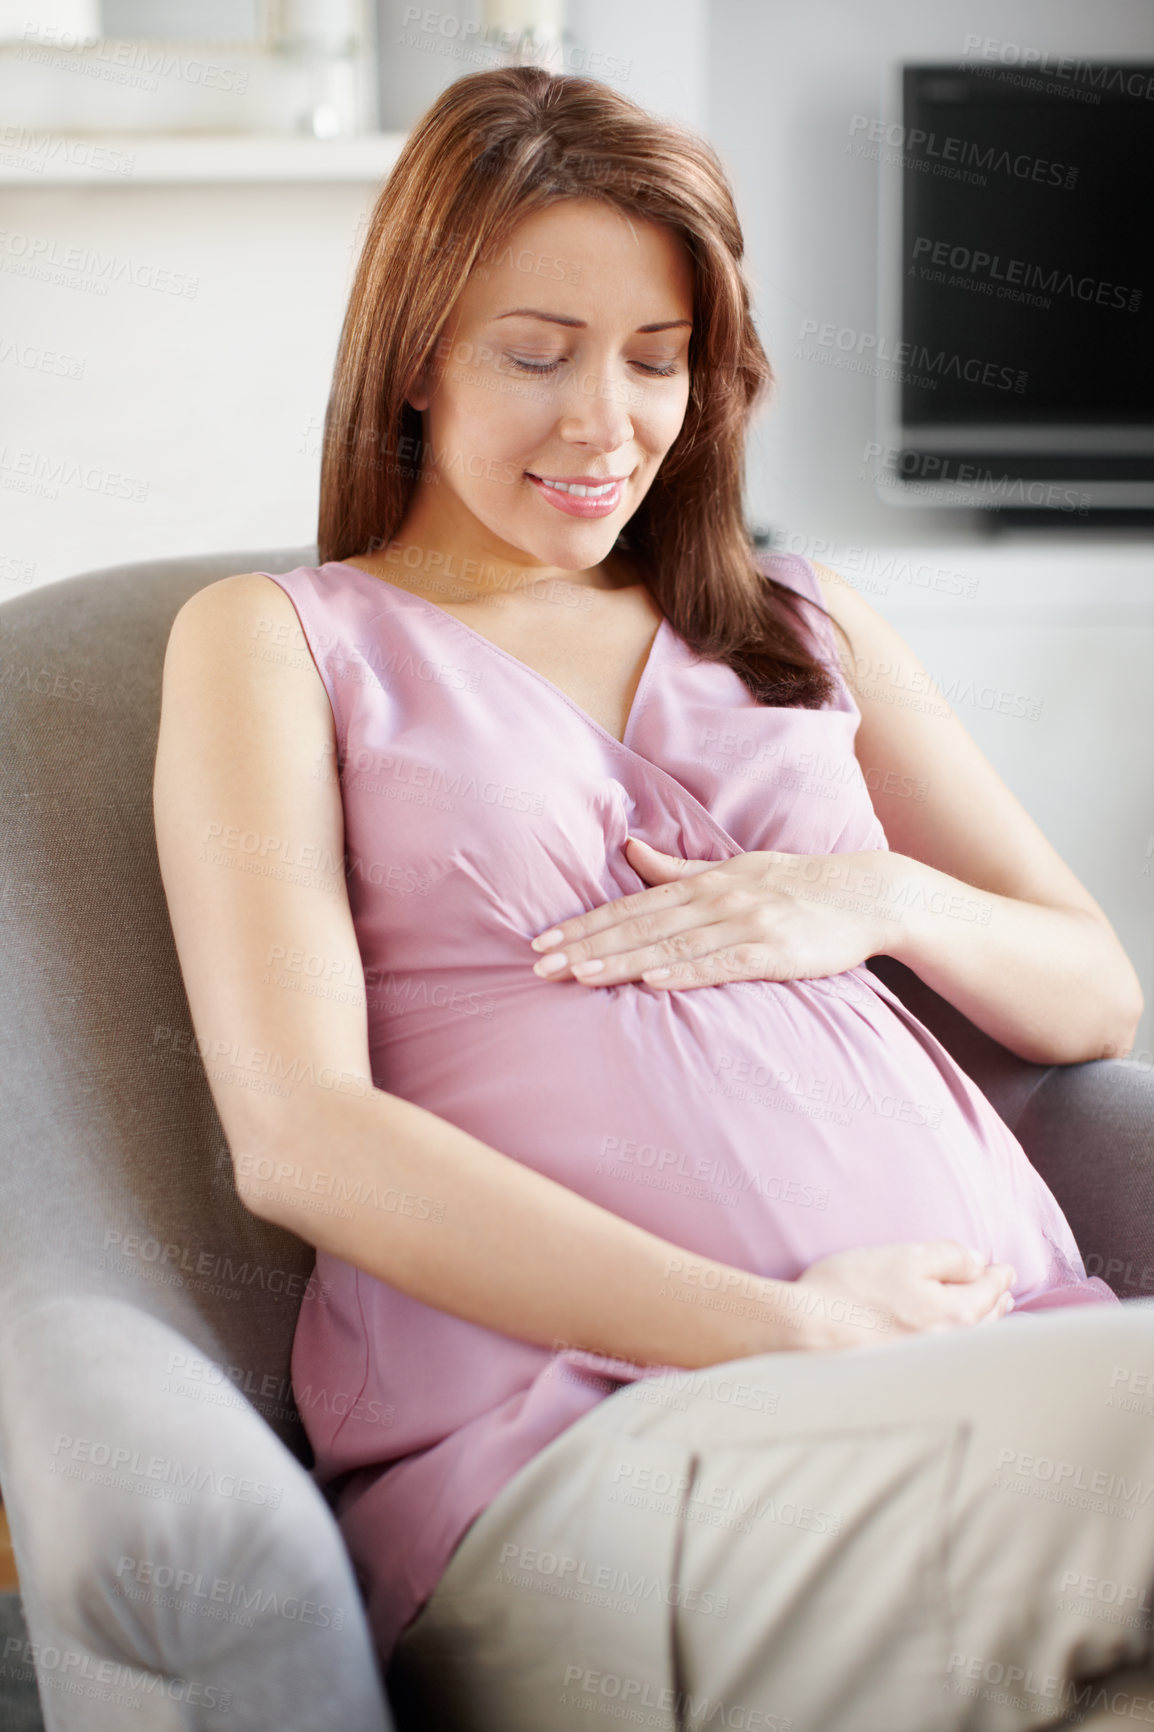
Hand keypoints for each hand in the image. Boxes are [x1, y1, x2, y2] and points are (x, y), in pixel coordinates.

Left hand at [529, 837, 901, 989]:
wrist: (868, 894)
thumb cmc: (797, 885)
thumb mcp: (736, 868)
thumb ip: (680, 869)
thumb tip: (630, 850)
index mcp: (705, 882)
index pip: (631, 905)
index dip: (584, 923)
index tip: (542, 940)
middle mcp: (717, 899)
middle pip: (639, 926)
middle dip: (586, 945)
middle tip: (539, 964)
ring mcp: (745, 924)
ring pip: (671, 946)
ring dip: (621, 962)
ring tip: (577, 975)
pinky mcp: (773, 952)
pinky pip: (721, 965)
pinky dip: (685, 973)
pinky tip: (652, 983)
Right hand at [787, 1241, 1015, 1350]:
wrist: (808, 1332)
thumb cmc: (852, 1290)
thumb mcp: (903, 1257)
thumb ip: (947, 1256)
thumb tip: (976, 1261)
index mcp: (956, 1314)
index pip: (989, 1291)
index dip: (999, 1276)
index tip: (1005, 1269)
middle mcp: (950, 1345)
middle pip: (984, 1320)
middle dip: (995, 1301)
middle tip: (1003, 1291)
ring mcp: (929, 1364)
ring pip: (967, 1340)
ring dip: (981, 1322)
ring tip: (986, 1311)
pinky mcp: (907, 1373)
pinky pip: (946, 1353)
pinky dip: (958, 1339)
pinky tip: (948, 1334)